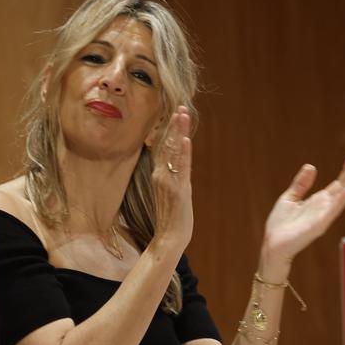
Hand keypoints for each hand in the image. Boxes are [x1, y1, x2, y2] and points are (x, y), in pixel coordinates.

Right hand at [150, 106, 194, 248]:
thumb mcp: (172, 192)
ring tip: (183, 114)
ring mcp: (168, 181)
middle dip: (174, 125)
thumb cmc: (172, 217)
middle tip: (180, 106)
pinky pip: (181, 167)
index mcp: (159, 175)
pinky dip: (182, 152)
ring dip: (178, 131)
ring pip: (172, 151)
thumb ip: (174, 176)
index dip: (169, 129)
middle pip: (166, 144)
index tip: (174, 113)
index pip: (163, 147)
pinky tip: (185, 139)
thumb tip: (179, 163)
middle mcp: (161, 175)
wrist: (169, 237)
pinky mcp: (178, 189)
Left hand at [259, 152, 344, 278]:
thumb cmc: (281, 225)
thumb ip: (301, 184)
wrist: (272, 244)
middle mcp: (324, 208)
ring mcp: (323, 217)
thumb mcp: (290, 197)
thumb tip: (311, 166)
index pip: (337, 184)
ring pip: (341, 198)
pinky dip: (340, 201)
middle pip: (342, 188)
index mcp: (318, 202)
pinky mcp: (318, 225)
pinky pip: (331, 212)